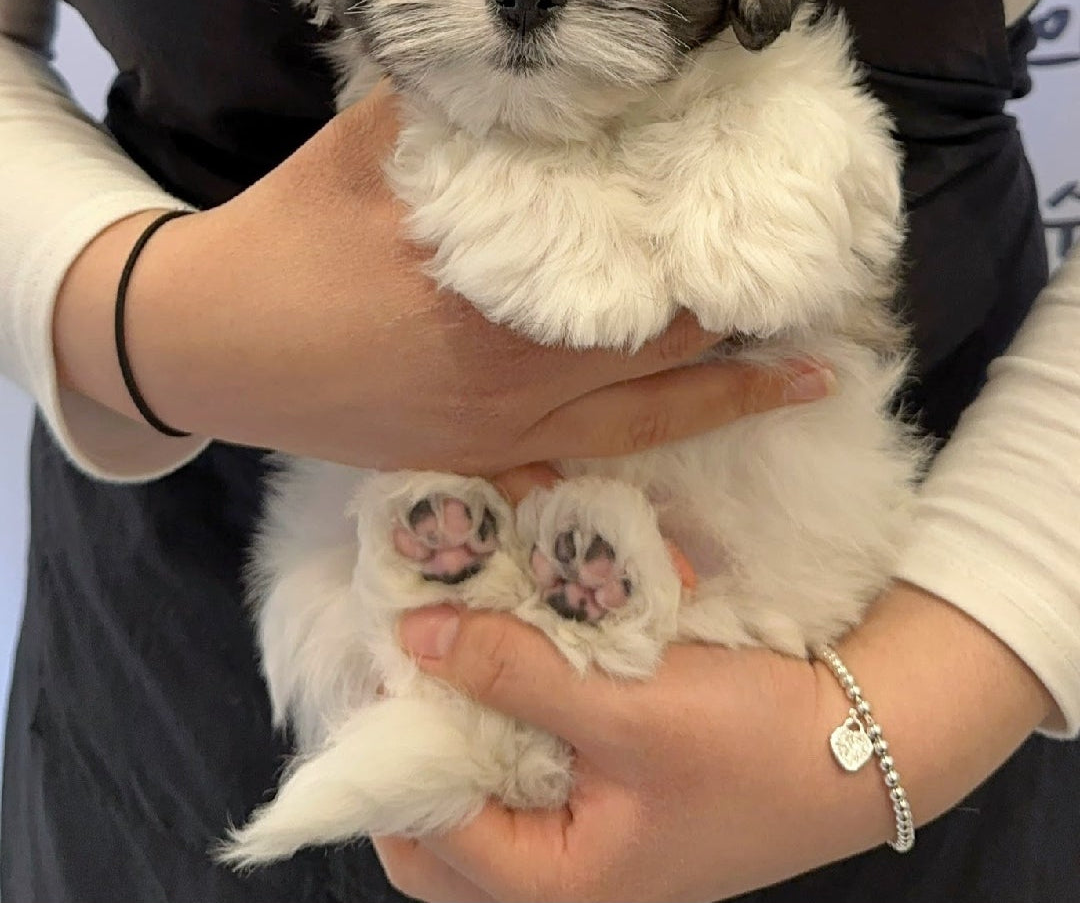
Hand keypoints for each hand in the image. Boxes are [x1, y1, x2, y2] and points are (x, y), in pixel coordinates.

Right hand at [51, 83, 832, 466]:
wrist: (206, 347)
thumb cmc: (283, 234)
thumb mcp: (361, 143)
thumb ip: (446, 99)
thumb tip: (523, 41)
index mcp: (486, 277)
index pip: (626, 257)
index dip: (707, 241)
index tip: (777, 214)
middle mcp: (508, 362)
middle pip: (654, 341)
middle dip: (740, 314)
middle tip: (826, 286)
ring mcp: (496, 424)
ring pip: (640, 414)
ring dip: (729, 391)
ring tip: (814, 372)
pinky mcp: (476, 458)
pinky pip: (587, 463)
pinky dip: (656, 448)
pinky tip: (700, 440)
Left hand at [376, 583, 1053, 902]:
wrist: (861, 739)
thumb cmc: (752, 745)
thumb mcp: (629, 706)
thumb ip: (518, 671)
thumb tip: (415, 636)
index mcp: (552, 883)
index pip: (420, 833)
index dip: (396, 743)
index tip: (398, 652)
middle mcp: (558, 866)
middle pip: (442, 804)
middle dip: (432, 717)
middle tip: (435, 635)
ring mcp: (584, 825)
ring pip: (485, 764)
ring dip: (480, 690)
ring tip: (491, 621)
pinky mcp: (609, 780)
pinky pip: (535, 740)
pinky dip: (529, 683)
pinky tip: (546, 625)